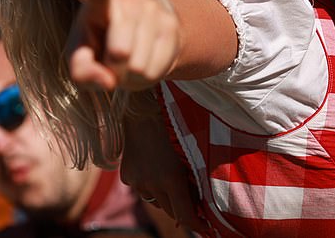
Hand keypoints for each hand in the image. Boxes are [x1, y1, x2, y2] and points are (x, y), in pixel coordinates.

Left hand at [68, 0, 180, 90]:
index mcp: (99, 4)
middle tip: (111, 59)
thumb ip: (82, 72)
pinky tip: (143, 62)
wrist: (137, 36)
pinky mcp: (171, 26)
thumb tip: (108, 82)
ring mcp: (152, 11)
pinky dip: (145, 78)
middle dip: (112, 67)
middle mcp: (128, 1)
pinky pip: (156, 71)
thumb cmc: (99, 45)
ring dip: (129, 74)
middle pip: (120, 52)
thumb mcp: (81, 59)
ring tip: (127, 60)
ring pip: (138, 65)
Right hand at [122, 93, 205, 232]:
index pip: (185, 216)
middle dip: (182, 208)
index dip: (197, 225)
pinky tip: (155, 166)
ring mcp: (138, 182)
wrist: (142, 108)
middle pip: (171, 210)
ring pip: (156, 200)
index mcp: (172, 179)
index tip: (207, 228)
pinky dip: (151, 184)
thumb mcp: (190, 152)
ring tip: (172, 176)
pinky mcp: (127, 177)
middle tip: (195, 202)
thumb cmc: (174, 126)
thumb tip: (202, 204)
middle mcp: (152, 184)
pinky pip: (143, 188)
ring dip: (166, 196)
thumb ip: (195, 179)